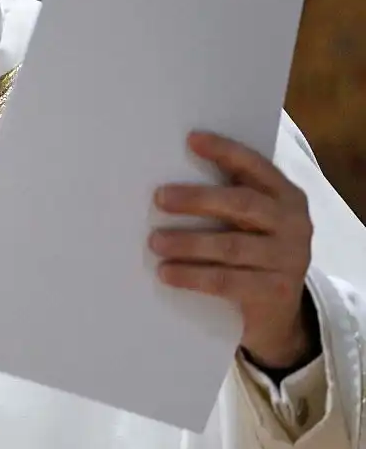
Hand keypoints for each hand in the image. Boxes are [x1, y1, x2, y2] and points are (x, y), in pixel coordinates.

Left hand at [150, 131, 315, 369]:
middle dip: (198, 199)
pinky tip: (166, 273)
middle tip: (159, 198)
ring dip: (188, 243)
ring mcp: (288, 258)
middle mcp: (294, 223)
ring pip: (231, 247)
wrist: (280, 310)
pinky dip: (192, 276)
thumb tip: (168, 175)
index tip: (191, 139)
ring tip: (155, 241)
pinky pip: (227, 281)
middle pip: (242, 204)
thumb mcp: (250, 220)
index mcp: (286, 196)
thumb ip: (227, 196)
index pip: (255, 166)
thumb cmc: (253, 250)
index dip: (225, 151)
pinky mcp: (275, 292)